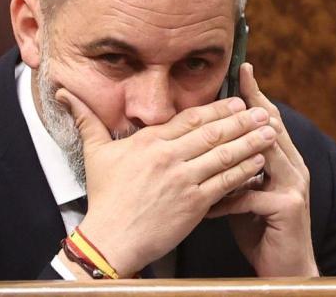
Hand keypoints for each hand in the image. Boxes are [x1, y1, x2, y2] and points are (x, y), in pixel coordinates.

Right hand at [55, 90, 276, 276]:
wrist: (110, 239)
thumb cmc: (103, 198)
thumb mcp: (95, 154)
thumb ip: (86, 120)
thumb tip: (64, 94)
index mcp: (150, 142)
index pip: (191, 118)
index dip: (218, 109)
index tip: (238, 100)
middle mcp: (169, 157)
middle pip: (213, 133)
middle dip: (243, 120)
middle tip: (265, 110)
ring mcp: (183, 180)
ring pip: (224, 155)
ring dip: (251, 142)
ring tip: (271, 131)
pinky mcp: (193, 204)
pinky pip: (225, 183)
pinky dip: (244, 172)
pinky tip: (260, 162)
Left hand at [207, 63, 318, 276]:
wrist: (285, 269)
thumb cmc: (260, 230)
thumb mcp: (244, 193)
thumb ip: (232, 168)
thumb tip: (205, 146)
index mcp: (284, 161)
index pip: (268, 121)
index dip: (255, 95)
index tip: (242, 70)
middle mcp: (294, 167)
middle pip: (270, 128)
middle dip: (252, 103)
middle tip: (237, 80)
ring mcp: (294, 186)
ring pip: (264, 153)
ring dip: (238, 142)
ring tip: (214, 129)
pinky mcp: (288, 207)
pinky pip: (251, 195)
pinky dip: (227, 197)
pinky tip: (208, 202)